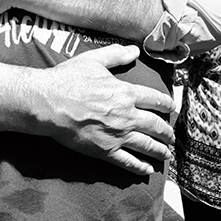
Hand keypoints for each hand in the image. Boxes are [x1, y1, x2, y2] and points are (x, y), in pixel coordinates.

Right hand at [37, 43, 177, 175]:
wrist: (48, 103)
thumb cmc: (67, 80)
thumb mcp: (93, 60)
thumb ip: (116, 55)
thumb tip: (135, 50)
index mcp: (126, 93)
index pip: (155, 100)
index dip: (167, 104)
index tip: (171, 108)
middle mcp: (127, 115)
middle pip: (156, 125)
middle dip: (167, 132)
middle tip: (171, 136)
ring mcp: (118, 135)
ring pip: (147, 145)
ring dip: (160, 150)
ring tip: (166, 154)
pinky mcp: (105, 151)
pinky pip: (128, 162)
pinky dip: (140, 167)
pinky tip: (148, 170)